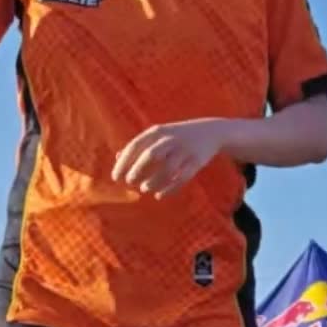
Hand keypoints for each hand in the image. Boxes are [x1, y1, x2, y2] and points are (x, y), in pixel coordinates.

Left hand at [111, 119, 226, 198]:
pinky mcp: (197, 162)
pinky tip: (159, 195)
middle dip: (137, 169)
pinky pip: (182, 177)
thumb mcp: (158, 135)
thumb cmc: (177, 136)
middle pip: (150, 155)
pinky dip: (170, 189)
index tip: (115, 177)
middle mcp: (170, 139)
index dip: (124, 162)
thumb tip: (117, 158)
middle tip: (129, 182)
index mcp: (156, 131)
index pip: (135, 145)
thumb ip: (138, 145)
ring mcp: (185, 150)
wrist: (211, 131)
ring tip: (144, 189)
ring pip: (168, 168)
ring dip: (154, 180)